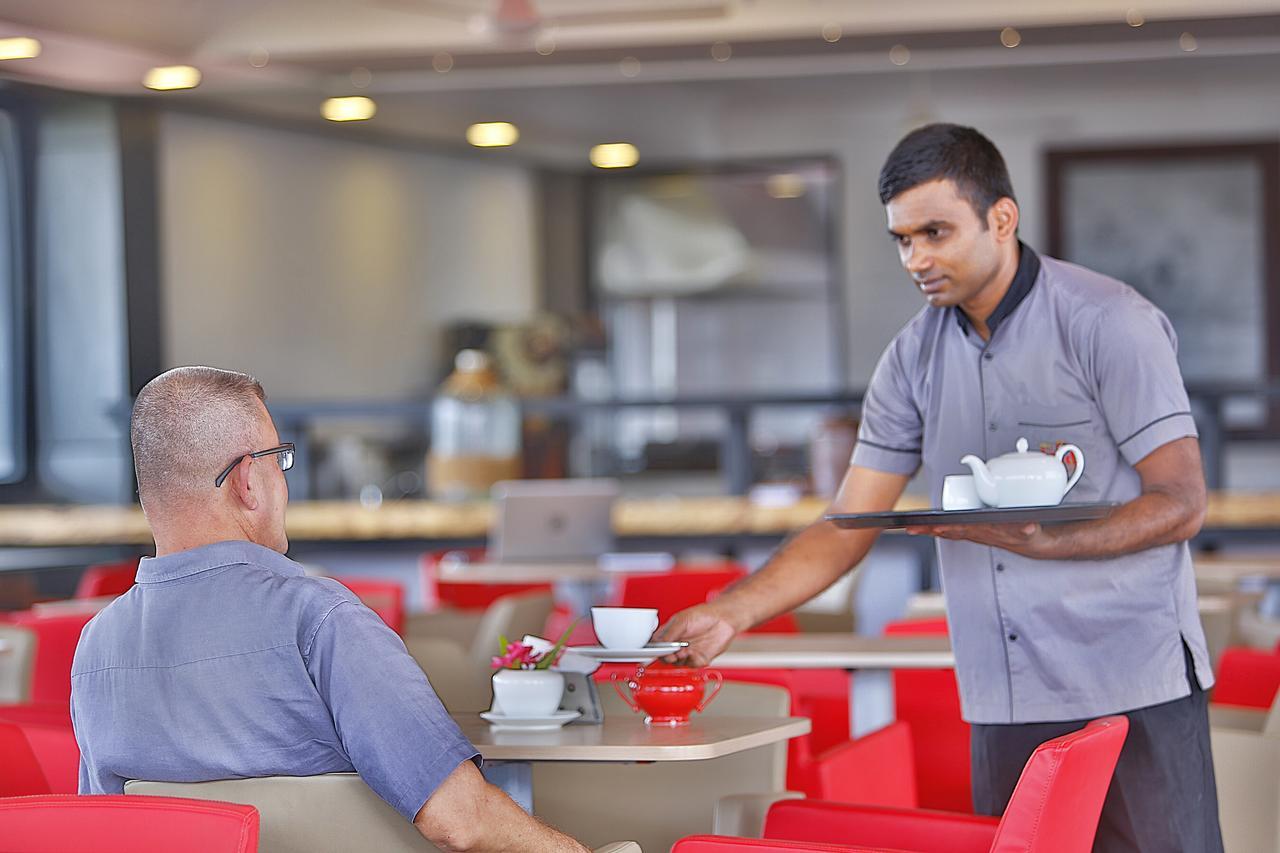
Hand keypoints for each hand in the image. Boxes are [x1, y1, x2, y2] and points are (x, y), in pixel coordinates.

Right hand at [655, 604, 738, 667]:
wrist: (723, 619)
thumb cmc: (703, 615)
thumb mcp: (682, 620)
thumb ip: (670, 632)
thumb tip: (659, 643)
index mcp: (669, 634)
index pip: (656, 645)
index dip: (653, 649)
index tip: (655, 650)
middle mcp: (677, 645)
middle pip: (665, 657)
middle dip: (665, 657)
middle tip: (669, 654)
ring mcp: (687, 653)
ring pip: (677, 663)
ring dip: (678, 659)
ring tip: (682, 651)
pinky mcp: (698, 659)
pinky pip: (690, 665)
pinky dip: (690, 660)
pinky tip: (691, 653)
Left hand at [905, 521, 1057, 557]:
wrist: (1027, 542)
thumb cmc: (1025, 532)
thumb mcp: (1029, 531)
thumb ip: (1028, 529)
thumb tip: (1029, 527)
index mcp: (986, 532)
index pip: (965, 530)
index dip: (951, 529)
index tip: (939, 528)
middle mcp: (976, 534)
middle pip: (950, 531)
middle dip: (931, 530)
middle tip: (914, 528)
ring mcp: (972, 534)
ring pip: (947, 533)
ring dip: (928, 531)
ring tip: (911, 528)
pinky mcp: (970, 532)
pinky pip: (949, 532)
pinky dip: (934, 530)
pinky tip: (920, 528)